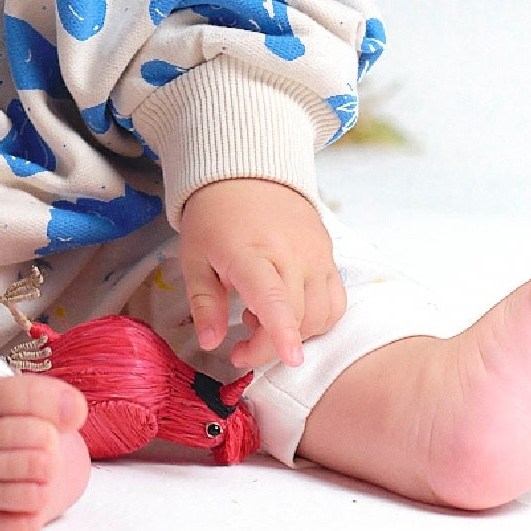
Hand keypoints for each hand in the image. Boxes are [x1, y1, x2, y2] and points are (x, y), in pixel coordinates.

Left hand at [178, 177, 345, 368]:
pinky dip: (318, 318)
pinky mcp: (329, 252)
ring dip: (296, 332)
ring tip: (261, 318)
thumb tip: (211, 343)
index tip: (291, 359)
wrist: (246, 171)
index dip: (282, 331)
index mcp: (250, 251)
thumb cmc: (214, 217)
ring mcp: (316, 252)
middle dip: (271, 346)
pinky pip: (336, 299)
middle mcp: (291, 252)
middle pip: (298, 315)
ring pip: (322, 313)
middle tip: (242, 346)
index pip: (273, 296)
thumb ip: (204, 303)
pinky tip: (289, 309)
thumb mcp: (194, 257)